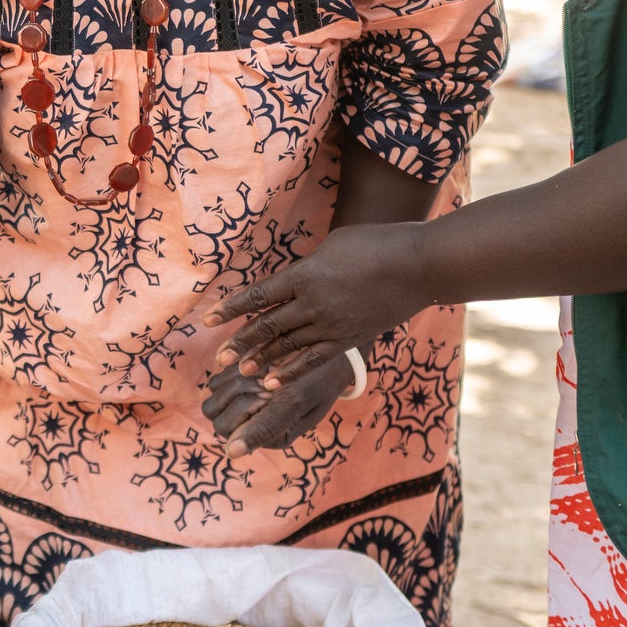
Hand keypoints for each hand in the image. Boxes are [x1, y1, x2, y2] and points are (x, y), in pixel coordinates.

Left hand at [204, 354, 357, 457]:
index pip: (231, 431)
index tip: (269, 391)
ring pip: (214, 398)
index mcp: (270, 438)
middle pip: (217, 417)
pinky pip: (216, 382)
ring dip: (234, 380)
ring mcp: (243, 409)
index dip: (247, 405)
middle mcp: (254, 428)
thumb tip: (231, 454)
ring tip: (261, 372)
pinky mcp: (237, 390)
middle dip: (238, 393)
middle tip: (264, 380)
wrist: (325, 357)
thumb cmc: (316, 380)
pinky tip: (255, 365)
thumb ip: (266, 427)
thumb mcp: (295, 401)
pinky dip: (231, 371)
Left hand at [208, 223, 430, 386]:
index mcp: (304, 274)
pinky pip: (314, 358)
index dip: (231, 308)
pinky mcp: (349, 338)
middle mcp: (312, 302)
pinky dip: (291, 371)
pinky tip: (273, 382)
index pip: (258, 295)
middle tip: (217, 358)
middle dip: (240, 342)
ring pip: (287, 345)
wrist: (417, 264)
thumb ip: (308, 268)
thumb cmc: (375, 244)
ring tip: (239, 371)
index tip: (208, 320)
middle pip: (267, 325)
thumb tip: (292, 283)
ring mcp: (331, 324)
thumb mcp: (332, 246)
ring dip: (261, 359)